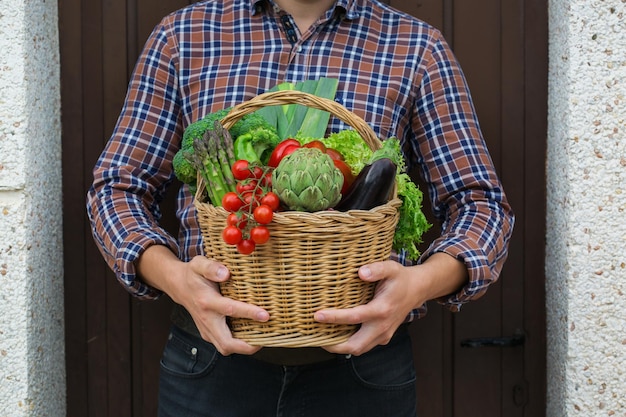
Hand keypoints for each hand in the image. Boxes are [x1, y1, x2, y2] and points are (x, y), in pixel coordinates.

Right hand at [136, 246, 268, 355]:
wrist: (179, 286)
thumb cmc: (193, 274)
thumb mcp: (199, 264)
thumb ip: (212, 267)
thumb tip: (226, 273)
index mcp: (206, 301)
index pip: (230, 310)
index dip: (249, 313)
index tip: (266, 315)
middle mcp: (206, 319)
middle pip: (226, 343)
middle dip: (248, 346)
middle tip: (267, 339)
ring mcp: (206, 330)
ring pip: (225, 348)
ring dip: (244, 347)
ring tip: (263, 339)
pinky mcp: (208, 334)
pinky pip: (224, 344)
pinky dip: (238, 344)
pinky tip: (252, 336)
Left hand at [314, 253, 466, 355]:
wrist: (417, 290)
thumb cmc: (400, 278)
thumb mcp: (390, 267)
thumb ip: (376, 269)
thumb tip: (360, 273)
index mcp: (382, 309)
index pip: (354, 317)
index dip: (334, 318)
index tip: (317, 315)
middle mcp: (383, 326)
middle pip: (356, 346)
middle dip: (334, 346)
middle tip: (315, 337)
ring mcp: (384, 334)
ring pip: (359, 349)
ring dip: (340, 347)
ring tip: (322, 338)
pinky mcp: (383, 337)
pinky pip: (364, 345)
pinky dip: (350, 344)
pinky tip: (337, 334)